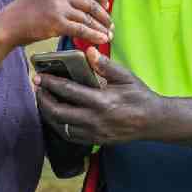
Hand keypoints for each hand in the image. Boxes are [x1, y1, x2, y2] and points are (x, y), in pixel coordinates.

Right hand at [0, 0, 112, 47]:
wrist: (9, 24)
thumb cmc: (27, 12)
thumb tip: (85, 3)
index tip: (105, 4)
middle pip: (91, 3)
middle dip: (104, 16)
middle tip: (110, 25)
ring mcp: (58, 7)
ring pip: (88, 18)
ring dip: (101, 28)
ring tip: (107, 36)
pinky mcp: (56, 23)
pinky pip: (82, 29)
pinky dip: (94, 36)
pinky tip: (100, 40)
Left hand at [35, 47, 163, 144]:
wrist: (153, 121)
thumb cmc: (139, 95)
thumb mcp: (125, 76)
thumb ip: (105, 65)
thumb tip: (88, 51)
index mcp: (101, 101)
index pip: (68, 91)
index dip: (50, 83)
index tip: (39, 76)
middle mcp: (95, 119)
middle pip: (58, 112)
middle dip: (43, 99)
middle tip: (38, 88)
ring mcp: (94, 133)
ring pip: (61, 126)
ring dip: (48, 113)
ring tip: (44, 100)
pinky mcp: (95, 140)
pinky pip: (70, 135)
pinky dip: (59, 125)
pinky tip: (56, 115)